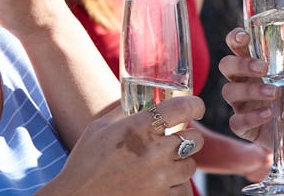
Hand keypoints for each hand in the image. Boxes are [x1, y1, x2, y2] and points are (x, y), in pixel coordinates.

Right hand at [47, 96, 204, 195]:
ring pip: (191, 165)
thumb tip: (143, 97)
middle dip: (188, 136)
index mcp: (138, 128)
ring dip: (182, 162)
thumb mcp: (101, 127)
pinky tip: (163, 181)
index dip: (195, 105)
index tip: (197, 107)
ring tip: (166, 162)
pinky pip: (184, 190)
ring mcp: (159, 178)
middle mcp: (154, 152)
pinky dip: (177, 185)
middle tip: (178, 138)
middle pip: (194, 139)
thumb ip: (125, 111)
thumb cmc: (86, 161)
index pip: (181, 108)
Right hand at [218, 27, 283, 167]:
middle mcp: (247, 81)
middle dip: (240, 64)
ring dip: (250, 90)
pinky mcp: (248, 127)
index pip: (237, 46)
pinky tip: (268, 114)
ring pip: (229, 92)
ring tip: (275, 92)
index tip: (245, 36)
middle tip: (263, 68)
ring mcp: (245, 104)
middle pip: (227, 66)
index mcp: (258, 63)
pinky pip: (236, 122)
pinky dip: (250, 117)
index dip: (235, 38)